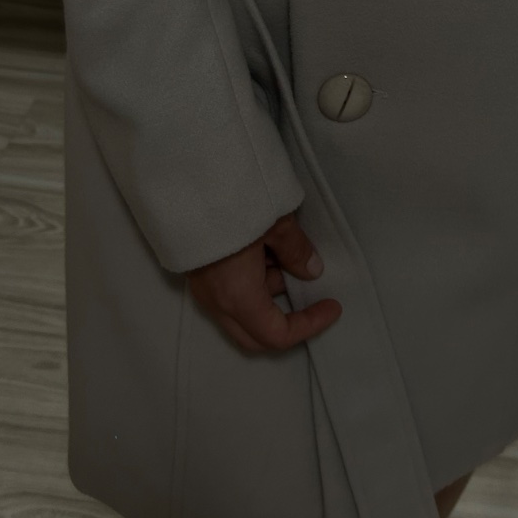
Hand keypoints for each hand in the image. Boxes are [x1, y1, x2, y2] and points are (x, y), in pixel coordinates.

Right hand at [187, 210, 341, 354]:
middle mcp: (217, 302)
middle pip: (256, 335)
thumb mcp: (276, 224)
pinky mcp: (198, 272)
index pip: (277, 335)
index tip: (331, 306)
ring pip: (243, 311)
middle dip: (288, 321)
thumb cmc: (232, 205)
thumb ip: (296, 251)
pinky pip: (230, 292)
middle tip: (313, 300)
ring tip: (286, 254)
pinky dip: (254, 281)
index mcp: (238, 298)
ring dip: (270, 292)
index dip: (309, 325)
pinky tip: (265, 250)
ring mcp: (204, 289)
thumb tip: (311, 270)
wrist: (185, 182)